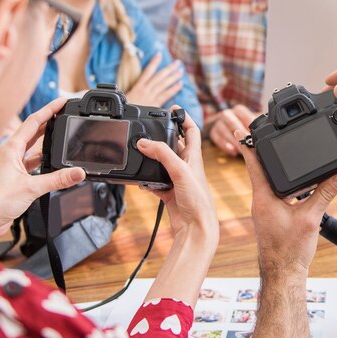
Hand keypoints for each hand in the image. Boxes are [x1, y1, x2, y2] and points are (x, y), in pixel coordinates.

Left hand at [0, 97, 85, 253]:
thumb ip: (58, 179)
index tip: (62, 101)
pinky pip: (35, 163)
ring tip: (64, 134)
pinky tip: (55, 161)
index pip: (33, 122)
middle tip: (66, 113)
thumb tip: (79, 172)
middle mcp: (12, 154)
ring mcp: (14, 165)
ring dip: (48, 141)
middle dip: (50, 122)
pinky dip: (46, 161)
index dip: (49, 110)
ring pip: (35, 148)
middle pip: (35, 132)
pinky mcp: (18, 177)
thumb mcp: (32, 188)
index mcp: (11, 148)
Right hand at [125, 54, 184, 106]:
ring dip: (173, 77)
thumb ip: (135, 91)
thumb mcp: (127, 97)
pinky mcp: (154, 104)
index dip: (153, 62)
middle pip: (159, 76)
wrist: (124, 118)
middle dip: (169, 68)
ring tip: (181, 71)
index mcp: (138, 86)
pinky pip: (166, 94)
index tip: (159, 55)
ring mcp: (150, 96)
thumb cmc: (126, 109)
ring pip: (164, 84)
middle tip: (178, 62)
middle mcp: (145, 89)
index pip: (147, 71)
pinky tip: (180, 84)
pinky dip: (174, 89)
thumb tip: (139, 87)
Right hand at [135, 107, 217, 242]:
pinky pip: (155, 181)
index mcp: (195, 157)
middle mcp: (187, 166)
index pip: (191, 130)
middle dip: (161, 137)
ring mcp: (178, 180)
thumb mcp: (181, 171)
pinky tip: (140, 180)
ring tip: (138, 152)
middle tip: (147, 130)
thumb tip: (144, 142)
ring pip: (162, 163)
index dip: (184, 118)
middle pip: (174, 145)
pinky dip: (147, 179)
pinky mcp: (169, 193)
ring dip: (151, 158)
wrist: (196, 229)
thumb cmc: (198, 201)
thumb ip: (162, 154)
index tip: (173, 108)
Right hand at [208, 105, 256, 155]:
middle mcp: (227, 114)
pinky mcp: (213, 131)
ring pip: (222, 129)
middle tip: (247, 142)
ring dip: (232, 140)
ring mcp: (218, 122)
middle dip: (239, 132)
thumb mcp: (252, 123)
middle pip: (230, 121)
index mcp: (238, 110)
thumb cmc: (244, 125)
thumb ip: (259, 125)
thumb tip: (270, 128)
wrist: (228, 127)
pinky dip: (224, 145)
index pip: (242, 113)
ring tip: (241, 150)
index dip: (248, 123)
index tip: (254, 133)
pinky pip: (216, 138)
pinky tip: (233, 152)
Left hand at [239, 129, 336, 277]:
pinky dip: (281, 183)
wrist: (283, 274)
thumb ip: (325, 194)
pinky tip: (292, 184)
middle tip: (263, 132)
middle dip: (263, 151)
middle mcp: (260, 201)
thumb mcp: (310, 218)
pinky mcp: (269, 217)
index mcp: (264, 197)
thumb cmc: (290, 251)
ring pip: (267, 182)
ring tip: (280, 152)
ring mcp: (263, 209)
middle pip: (259, 169)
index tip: (242, 128)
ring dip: (273, 168)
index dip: (249, 144)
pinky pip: (273, 193)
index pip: (254, 164)